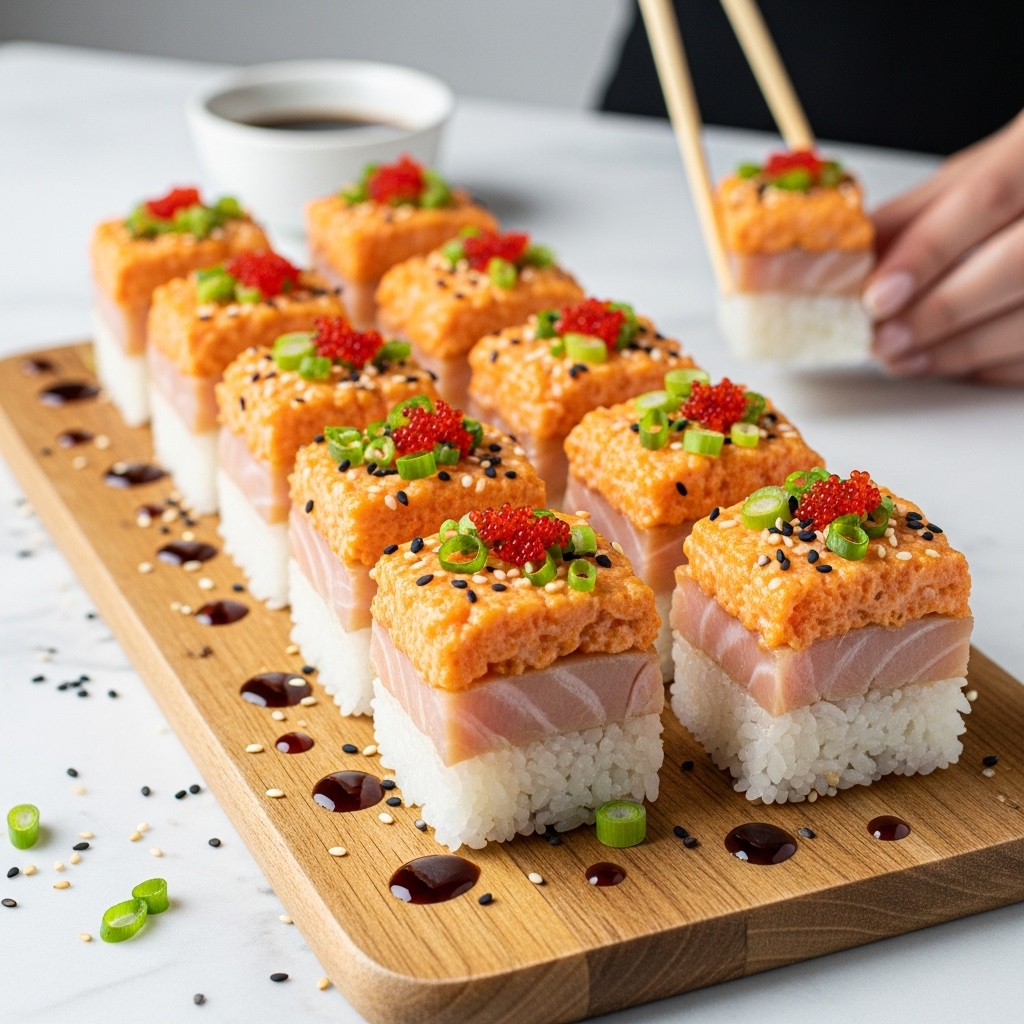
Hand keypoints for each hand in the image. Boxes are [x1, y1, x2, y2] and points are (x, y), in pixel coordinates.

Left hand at [863, 111, 1023, 383]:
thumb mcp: (976, 174)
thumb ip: (917, 213)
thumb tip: (851, 255)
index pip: (989, 195)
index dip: (928, 251)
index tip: (876, 295)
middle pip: (1017, 263)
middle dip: (940, 311)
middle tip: (882, 340)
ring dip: (961, 348)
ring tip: (902, 357)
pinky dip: (992, 364)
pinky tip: (949, 363)